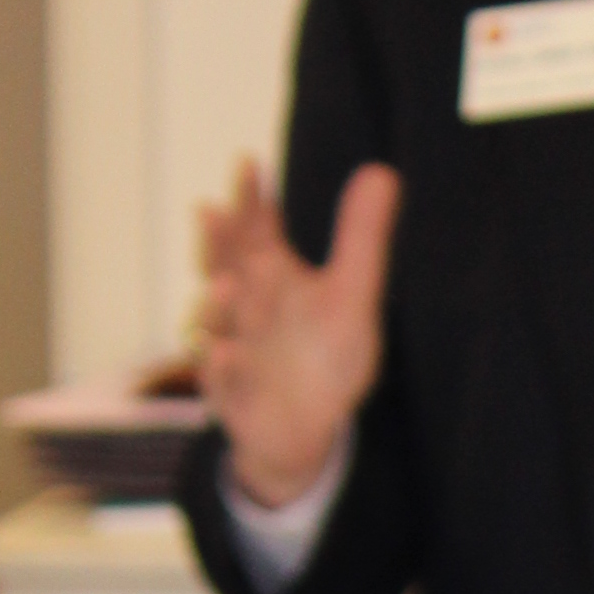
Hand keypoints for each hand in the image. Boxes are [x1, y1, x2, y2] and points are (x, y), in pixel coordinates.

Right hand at [191, 151, 398, 508]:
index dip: (250, 198)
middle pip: (223, 267)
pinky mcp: (233, 396)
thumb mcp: (352, 296)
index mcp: (271, 277)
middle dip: (216, 244)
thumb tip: (382, 171)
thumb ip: (361, 238)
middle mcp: (244, 306)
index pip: (256, 230)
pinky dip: (223, 370)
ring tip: (226, 283)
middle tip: (210, 212)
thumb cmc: (324, 357)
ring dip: (215, 305)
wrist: (305, 430)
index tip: (249, 162)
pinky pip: (223, 383)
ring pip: (214, 323)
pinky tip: (230, 354)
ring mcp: (233, 348)